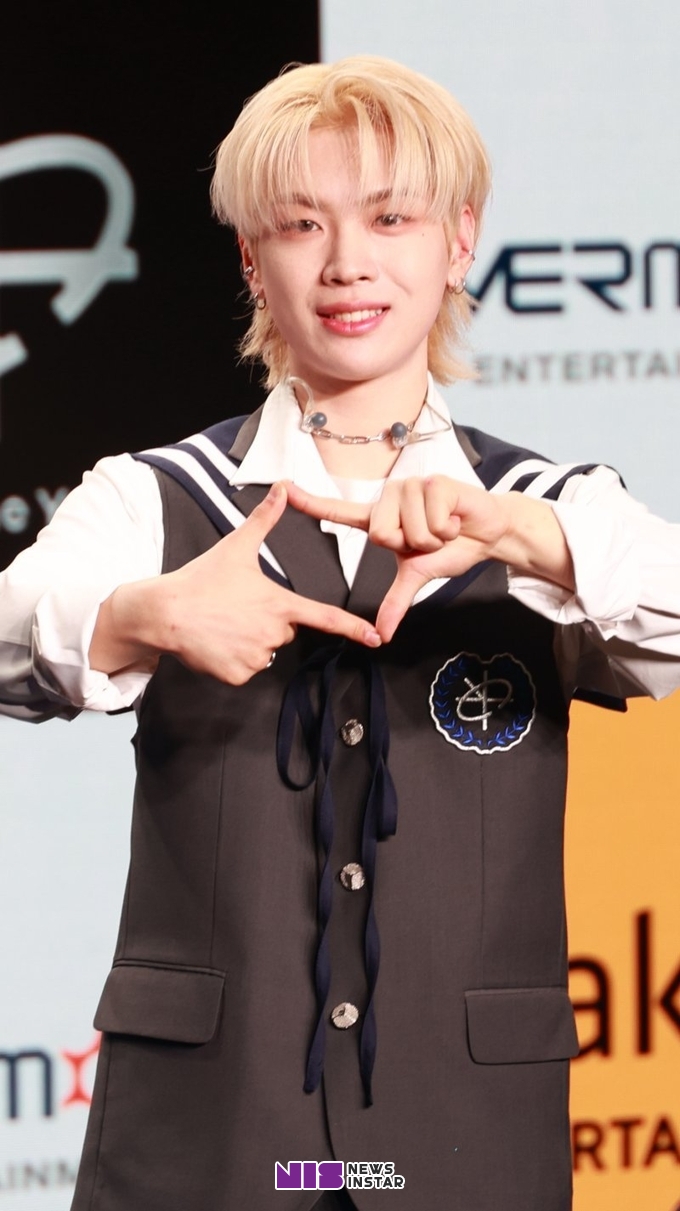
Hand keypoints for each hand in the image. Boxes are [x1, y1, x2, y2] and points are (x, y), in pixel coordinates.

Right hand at [90, 482, 381, 683]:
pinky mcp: (238, 675)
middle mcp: (273, 633)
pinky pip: (245, 669)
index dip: (353, 629)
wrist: (164, 614)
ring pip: (265, 650)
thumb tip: (282, 488)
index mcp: (279, 604)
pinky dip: (233, 659)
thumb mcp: (235, 547)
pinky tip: (216, 643)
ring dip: (250, 641)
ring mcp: (256, 656)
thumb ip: (264, 520)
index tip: (376, 638)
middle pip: (284, 630)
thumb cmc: (201, 580)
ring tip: (223, 624)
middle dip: (267, 621)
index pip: (325, 618)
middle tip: (238, 608)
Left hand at [286, 477, 572, 640]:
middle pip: (380, 534)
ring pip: (408, 529)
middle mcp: (390, 499)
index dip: (310, 502)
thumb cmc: (452, 548)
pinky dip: (448, 527)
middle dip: (411, 547)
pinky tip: (455, 518)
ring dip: (433, 539)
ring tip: (444, 528)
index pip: (339, 511)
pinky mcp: (434, 482)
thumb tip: (384, 634)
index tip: (283, 487)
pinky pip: (431, 517)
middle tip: (430, 540)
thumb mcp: (419, 576)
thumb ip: (396, 601)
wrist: (488, 533)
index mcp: (380, 520)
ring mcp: (411, 487)